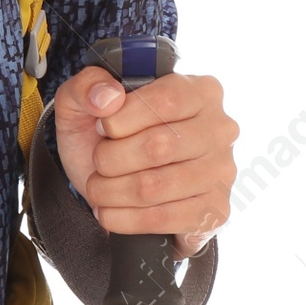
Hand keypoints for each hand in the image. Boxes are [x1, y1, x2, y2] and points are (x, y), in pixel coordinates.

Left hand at [51, 65, 237, 258]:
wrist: (109, 179)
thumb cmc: (103, 132)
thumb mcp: (83, 98)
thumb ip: (87, 85)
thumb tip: (108, 97)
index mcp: (199, 90)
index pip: (166, 101)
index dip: (123, 118)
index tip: (101, 127)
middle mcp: (220, 129)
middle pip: (161, 146)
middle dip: (113, 158)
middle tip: (98, 162)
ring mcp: (222, 172)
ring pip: (158, 186)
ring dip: (114, 190)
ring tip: (97, 188)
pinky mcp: (215, 211)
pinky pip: (166, 219)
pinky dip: (127, 218)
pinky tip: (109, 211)